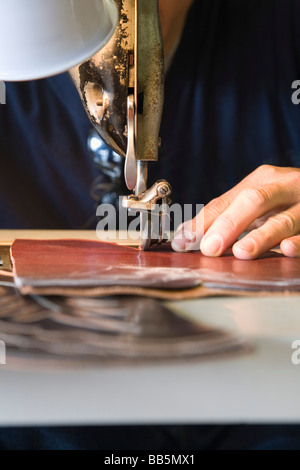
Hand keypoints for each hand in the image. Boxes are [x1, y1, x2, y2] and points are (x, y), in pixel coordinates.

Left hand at [171, 165, 299, 258]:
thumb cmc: (286, 201)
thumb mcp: (256, 202)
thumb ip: (225, 216)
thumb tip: (186, 236)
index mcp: (263, 180)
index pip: (226, 201)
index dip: (203, 222)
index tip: (184, 241)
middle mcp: (284, 187)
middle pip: (254, 201)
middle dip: (229, 225)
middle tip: (210, 248)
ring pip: (284, 220)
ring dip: (262, 238)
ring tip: (242, 252)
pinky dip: (298, 243)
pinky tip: (287, 249)